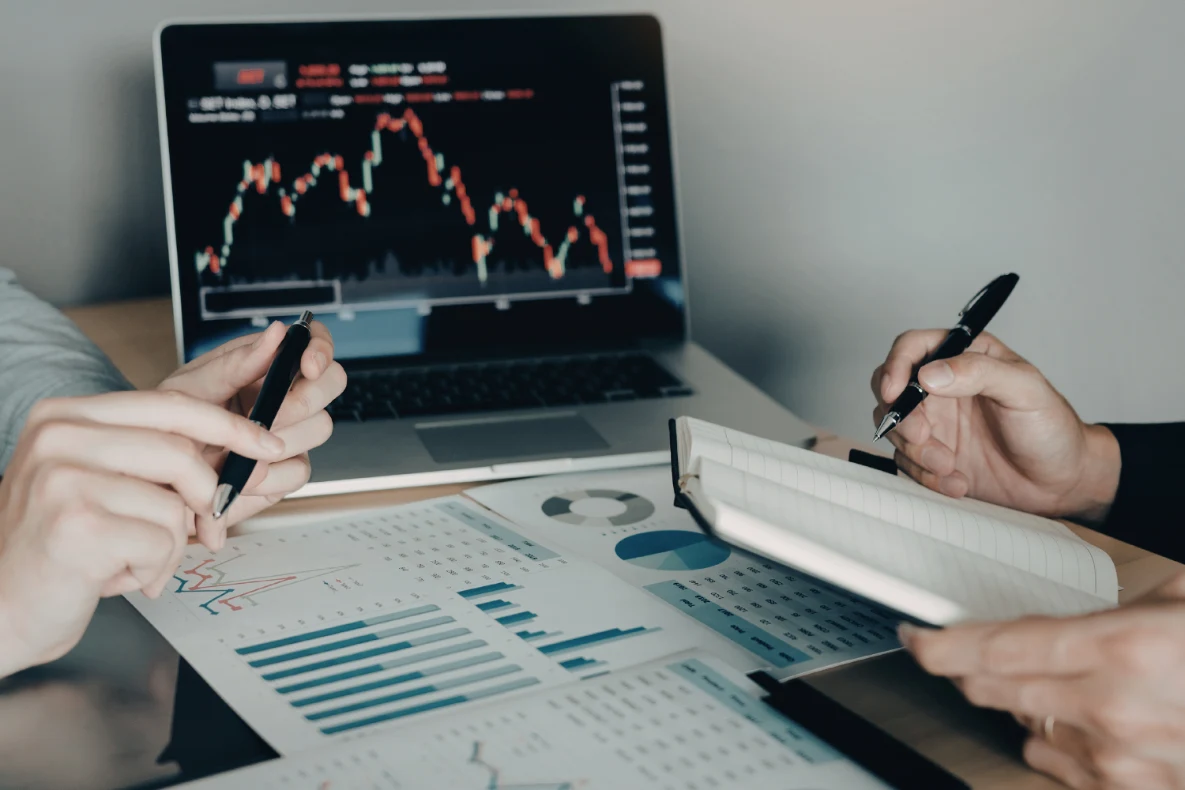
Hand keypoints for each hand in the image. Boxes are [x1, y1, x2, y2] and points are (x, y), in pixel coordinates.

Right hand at [0, 392, 289, 676]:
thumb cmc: (58, 549)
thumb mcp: (101, 483)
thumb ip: (153, 456)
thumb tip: (243, 446)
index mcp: (65, 416)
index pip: (170, 404)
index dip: (228, 424)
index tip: (266, 443)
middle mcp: (58, 437)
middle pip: (181, 452)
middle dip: (206, 497)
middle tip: (201, 529)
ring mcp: (62, 478)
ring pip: (175, 502)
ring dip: (170, 544)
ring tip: (134, 558)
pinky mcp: (77, 524)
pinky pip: (161, 541)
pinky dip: (154, 568)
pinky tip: (117, 575)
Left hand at [158, 320, 345, 545]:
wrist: (156, 480)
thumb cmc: (168, 426)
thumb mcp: (191, 388)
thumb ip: (238, 362)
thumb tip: (277, 332)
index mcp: (264, 365)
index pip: (314, 343)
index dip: (320, 349)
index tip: (308, 365)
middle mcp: (284, 395)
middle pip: (333, 382)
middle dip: (303, 399)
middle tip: (269, 417)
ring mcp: (290, 434)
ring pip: (319, 427)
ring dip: (279, 441)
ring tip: (234, 453)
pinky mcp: (287, 470)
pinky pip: (299, 471)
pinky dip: (268, 477)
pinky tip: (238, 478)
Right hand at [871, 330, 1119, 522]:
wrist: (1062, 482)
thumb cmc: (1052, 428)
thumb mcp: (1025, 389)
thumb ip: (979, 372)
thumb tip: (930, 374)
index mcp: (964, 358)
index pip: (912, 348)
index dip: (895, 366)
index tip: (894, 393)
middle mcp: (943, 387)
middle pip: (890, 388)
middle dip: (900, 416)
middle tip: (923, 436)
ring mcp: (935, 423)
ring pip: (893, 428)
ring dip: (915, 451)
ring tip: (950, 465)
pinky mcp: (932, 456)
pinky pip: (907, 463)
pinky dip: (926, 476)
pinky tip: (958, 482)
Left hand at [901, 575, 1184, 788]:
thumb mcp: (1181, 597)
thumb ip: (1117, 604)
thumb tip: (1061, 607)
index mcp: (1119, 648)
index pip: (993, 649)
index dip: (940, 644)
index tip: (916, 636)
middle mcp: (1111, 710)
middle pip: (994, 691)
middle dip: (970, 669)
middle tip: (967, 650)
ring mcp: (1123, 762)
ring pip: (1025, 729)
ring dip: (1026, 704)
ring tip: (1070, 683)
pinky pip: (1063, 767)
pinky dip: (1061, 743)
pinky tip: (1094, 722)